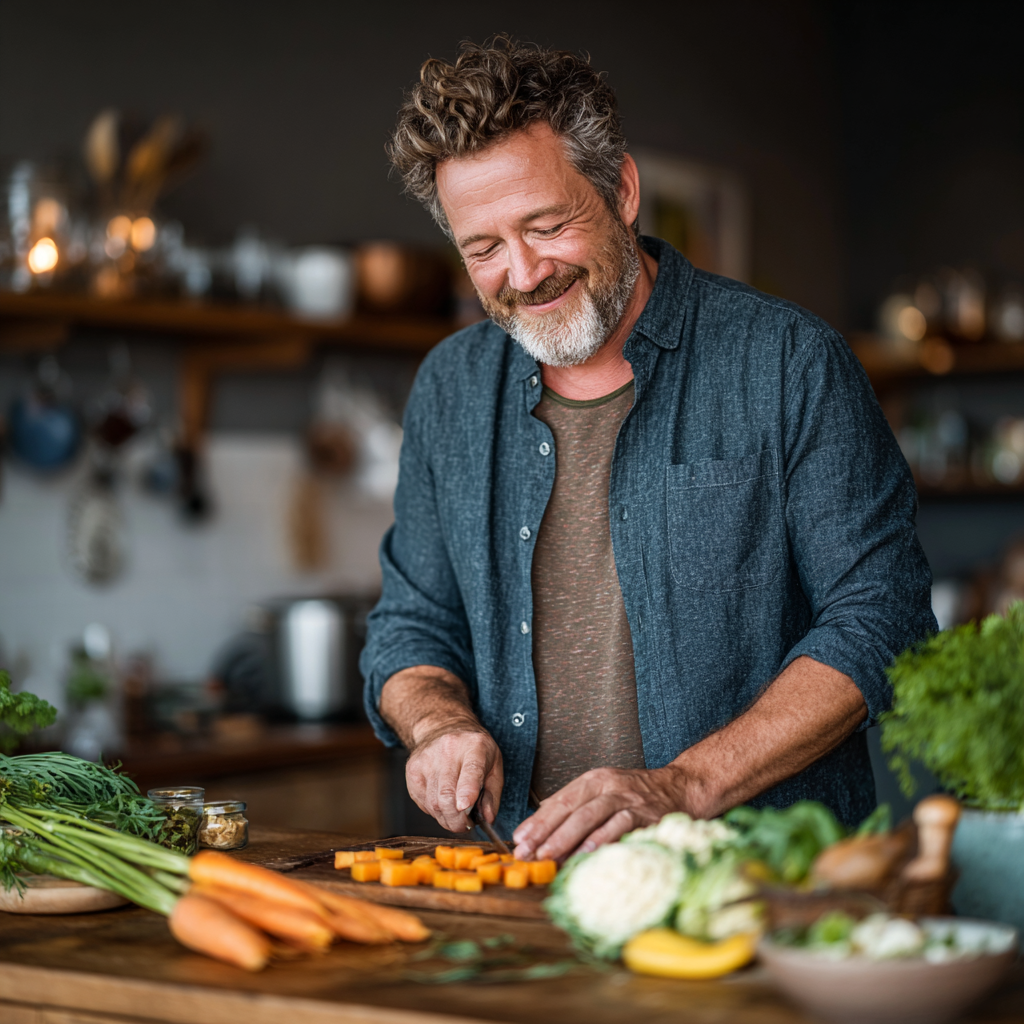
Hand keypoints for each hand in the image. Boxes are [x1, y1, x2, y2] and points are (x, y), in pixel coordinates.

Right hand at [406, 727, 503, 832]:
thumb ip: (493, 794)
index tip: (464, 807)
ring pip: (434, 803)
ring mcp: (426, 759)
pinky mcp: (412, 769)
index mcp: (474, 747)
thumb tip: (487, 818)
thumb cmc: (473, 749)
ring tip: (455, 814)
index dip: (466, 791)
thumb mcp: (494, 765)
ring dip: (446, 818)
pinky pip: (423, 802)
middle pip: (447, 795)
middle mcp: (448, 750)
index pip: (470, 770)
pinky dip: (434, 810)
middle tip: (465, 825)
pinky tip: (442, 801)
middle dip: (456, 820)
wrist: (444, 727)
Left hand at [512, 766, 686, 861]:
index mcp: (594, 780)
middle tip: (527, 852)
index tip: (519, 839)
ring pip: (590, 816)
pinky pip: (618, 827)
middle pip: (570, 808)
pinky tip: (585, 854)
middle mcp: (608, 785)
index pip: (559, 800)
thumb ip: (576, 806)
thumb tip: (541, 823)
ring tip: (548, 855)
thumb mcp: (604, 791)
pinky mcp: (644, 814)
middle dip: (545, 832)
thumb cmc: (638, 795)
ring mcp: (626, 798)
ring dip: (567, 837)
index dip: (538, 821)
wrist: (681, 788)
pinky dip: (601, 840)